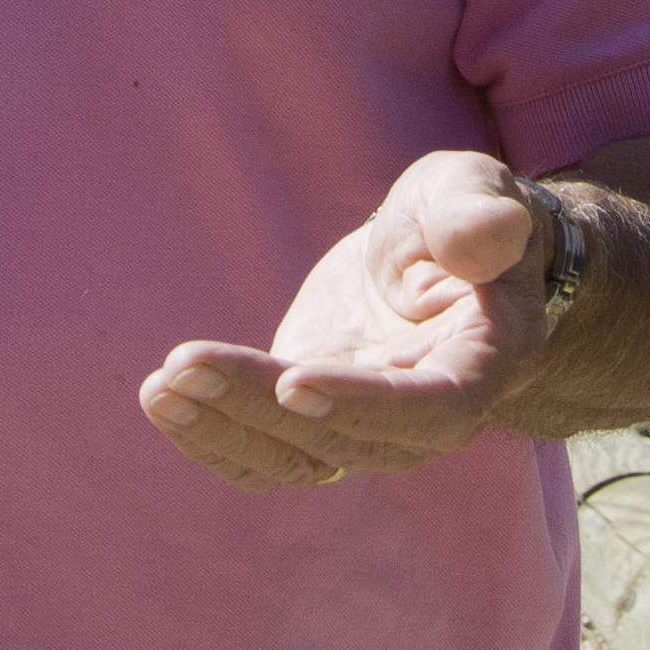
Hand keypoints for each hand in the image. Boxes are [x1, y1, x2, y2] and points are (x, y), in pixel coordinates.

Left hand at [139, 151, 551, 488]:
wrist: (442, 255)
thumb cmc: (462, 215)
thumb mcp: (472, 192)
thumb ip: (476, 215)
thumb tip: (489, 234)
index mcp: (478, 366)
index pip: (425, 407)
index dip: (360, 402)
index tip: (292, 382)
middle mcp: (425, 422)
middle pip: (340, 438)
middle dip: (257, 405)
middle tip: (185, 363)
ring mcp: (366, 431)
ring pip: (293, 457)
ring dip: (222, 428)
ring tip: (160, 386)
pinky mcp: (315, 422)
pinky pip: (264, 454)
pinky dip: (212, 437)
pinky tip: (163, 399)